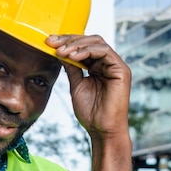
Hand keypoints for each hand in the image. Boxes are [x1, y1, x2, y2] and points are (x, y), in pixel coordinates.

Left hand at [46, 34, 132, 170]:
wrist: (101, 130)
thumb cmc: (90, 112)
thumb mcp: (76, 85)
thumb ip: (71, 68)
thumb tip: (59, 51)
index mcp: (99, 67)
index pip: (84, 46)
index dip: (66, 41)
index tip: (48, 42)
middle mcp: (109, 63)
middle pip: (90, 40)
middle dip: (69, 39)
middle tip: (52, 42)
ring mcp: (116, 66)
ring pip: (97, 42)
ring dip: (76, 45)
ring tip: (60, 52)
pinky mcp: (121, 70)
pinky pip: (104, 51)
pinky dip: (87, 51)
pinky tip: (72, 56)